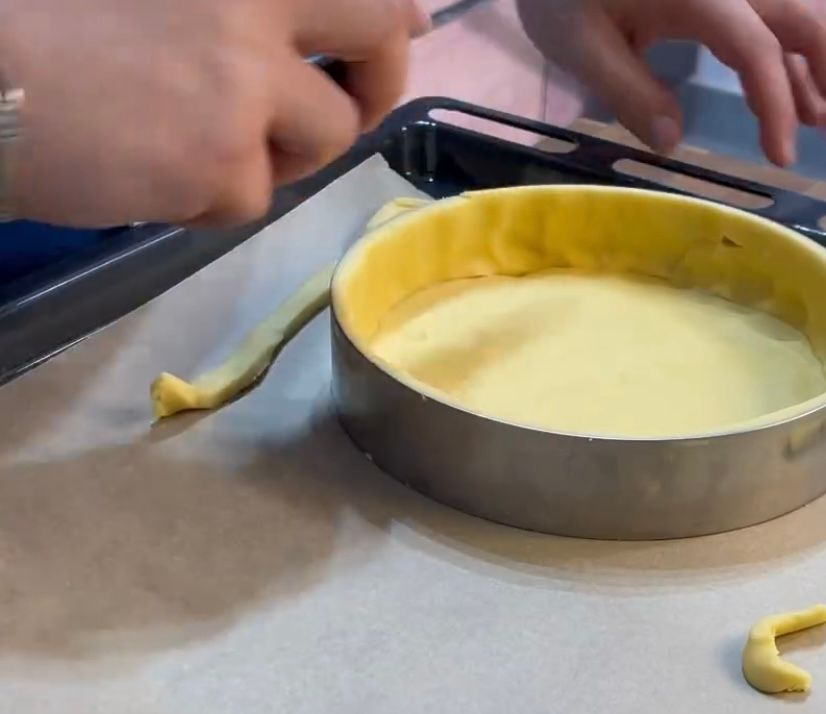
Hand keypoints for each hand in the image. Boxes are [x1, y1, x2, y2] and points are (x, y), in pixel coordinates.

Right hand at [0, 0, 427, 226]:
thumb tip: (388, 13)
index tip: (403, 29)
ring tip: (200, 141)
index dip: (390, 14)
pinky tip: (152, 173)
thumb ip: (242, 7)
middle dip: (380, 77)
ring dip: (280, 150)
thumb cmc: (40, 15)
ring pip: (326, 138)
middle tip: (346, 102)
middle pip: (377, 31)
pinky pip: (253, 197)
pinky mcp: (223, 160)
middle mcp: (254, 5)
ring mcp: (243, 82)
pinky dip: (211, 199)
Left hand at [517, 0, 825, 166]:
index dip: (777, 105)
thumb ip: (628, 91)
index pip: (757, 48)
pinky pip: (779, 16)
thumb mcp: (578, 43)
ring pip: (805, 15)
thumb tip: (673, 142)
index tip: (781, 160)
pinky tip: (799, 103)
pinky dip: (794, 59)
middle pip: (810, 19)